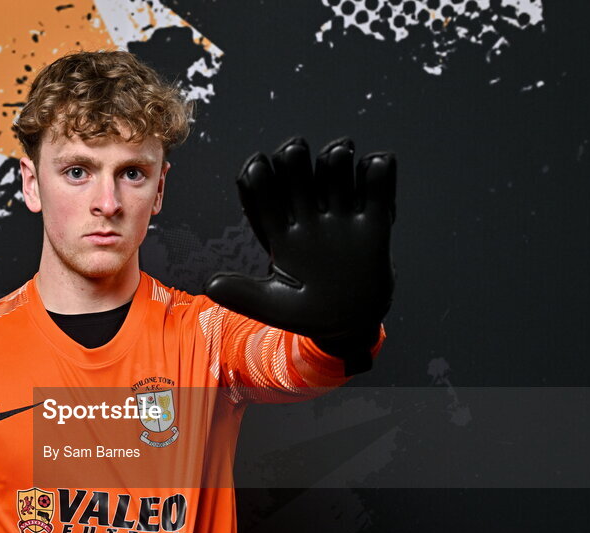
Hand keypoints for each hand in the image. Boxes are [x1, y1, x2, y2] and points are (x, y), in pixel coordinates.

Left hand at [205, 137, 395, 373]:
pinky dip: (378, 169)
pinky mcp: (374, 221)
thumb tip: (211, 285)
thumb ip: (244, 295)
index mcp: (280, 234)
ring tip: (337, 156)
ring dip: (335, 156)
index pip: (262, 197)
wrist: (352, 324)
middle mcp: (307, 218)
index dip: (257, 179)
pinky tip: (374, 172)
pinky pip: (377, 183)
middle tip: (293, 152)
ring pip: (334, 170)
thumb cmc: (308, 313)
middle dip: (293, 158)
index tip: (256, 168)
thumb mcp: (275, 306)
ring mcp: (340, 216)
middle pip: (296, 174)